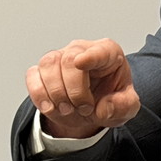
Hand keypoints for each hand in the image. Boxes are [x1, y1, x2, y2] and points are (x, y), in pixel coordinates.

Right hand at [26, 38, 140, 138]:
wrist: (90, 110)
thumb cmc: (110, 99)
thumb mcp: (127, 107)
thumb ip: (124, 106)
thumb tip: (105, 107)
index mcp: (108, 53)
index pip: (100, 50)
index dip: (90, 56)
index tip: (81, 63)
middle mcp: (81, 51)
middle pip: (68, 60)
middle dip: (74, 90)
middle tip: (84, 109)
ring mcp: (59, 58)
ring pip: (48, 65)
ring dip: (56, 93)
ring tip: (68, 110)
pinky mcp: (42, 71)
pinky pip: (33, 76)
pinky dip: (39, 95)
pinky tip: (50, 107)